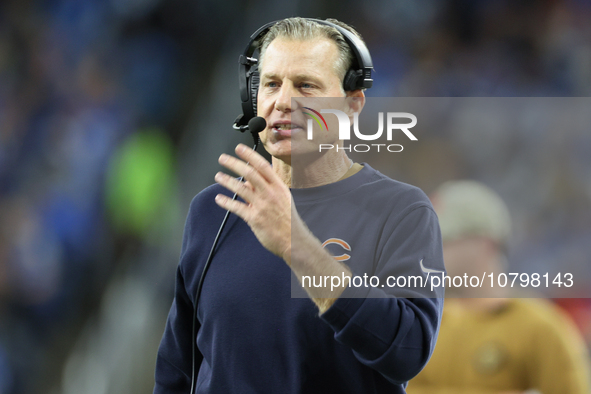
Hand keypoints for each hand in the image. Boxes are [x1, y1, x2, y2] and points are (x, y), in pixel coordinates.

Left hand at [214, 144, 292, 258]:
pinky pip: (237, 207)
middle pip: (249, 173)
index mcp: (278, 187)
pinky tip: (219, 198)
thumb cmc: (287, 220)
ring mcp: (262, 206)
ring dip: (227, 181)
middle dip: (234, 164)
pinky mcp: (255, 219)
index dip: (249, 155)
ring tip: (218, 176)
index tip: (239, 148)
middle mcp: (270, 194)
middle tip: (223, 158)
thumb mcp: (282, 199)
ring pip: (241, 188)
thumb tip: (248, 181)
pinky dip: (226, 202)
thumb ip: (266, 188)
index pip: (262, 166)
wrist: (293, 240)